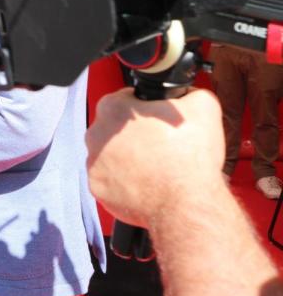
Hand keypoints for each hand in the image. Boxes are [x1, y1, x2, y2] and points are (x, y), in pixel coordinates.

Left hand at [85, 88, 225, 228]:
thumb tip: (185, 94)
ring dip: (126, 157)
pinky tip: (143, 182)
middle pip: (114, 127)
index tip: (157, 119)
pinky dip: (123, 180)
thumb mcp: (203, 105)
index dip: (146, 107)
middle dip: (134, 133)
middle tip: (159, 144)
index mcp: (113, 108)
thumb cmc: (190, 156)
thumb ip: (187, 92)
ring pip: (109, 154)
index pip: (126, 98)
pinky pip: (108, 179)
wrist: (186, 203)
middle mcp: (95, 134)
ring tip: (154, 165)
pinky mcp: (96, 188)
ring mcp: (93, 163)